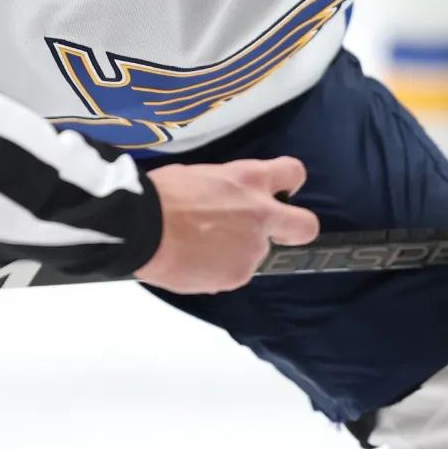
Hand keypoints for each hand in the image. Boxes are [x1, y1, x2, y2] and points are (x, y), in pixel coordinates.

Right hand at [134, 157, 319, 293]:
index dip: (287, 185)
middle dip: (295, 229)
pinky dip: (216, 272)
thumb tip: (223, 206)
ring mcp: (252, 248)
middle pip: (304, 225)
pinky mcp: (237, 275)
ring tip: (198, 250)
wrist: (143, 227)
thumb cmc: (162, 194)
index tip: (277, 192)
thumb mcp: (202, 176)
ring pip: (255, 254)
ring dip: (236, 253)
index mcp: (250, 179)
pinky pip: (232, 274)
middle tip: (274, 233)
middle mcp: (261, 214)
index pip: (293, 173)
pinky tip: (192, 263)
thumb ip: (226, 192)